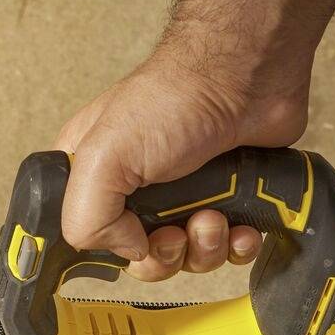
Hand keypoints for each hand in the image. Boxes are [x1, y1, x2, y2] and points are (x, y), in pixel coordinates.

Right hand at [56, 45, 308, 282]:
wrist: (247, 76)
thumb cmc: (174, 97)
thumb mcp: (103, 157)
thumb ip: (87, 218)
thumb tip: (128, 251)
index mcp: (95, 178)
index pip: (88, 238)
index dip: (110, 252)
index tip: (132, 243)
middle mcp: (137, 191)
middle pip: (142, 258)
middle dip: (165, 256)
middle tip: (177, 232)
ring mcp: (185, 197)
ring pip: (188, 258)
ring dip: (204, 249)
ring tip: (214, 217)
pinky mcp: (229, 201)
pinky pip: (230, 249)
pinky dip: (238, 246)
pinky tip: (242, 226)